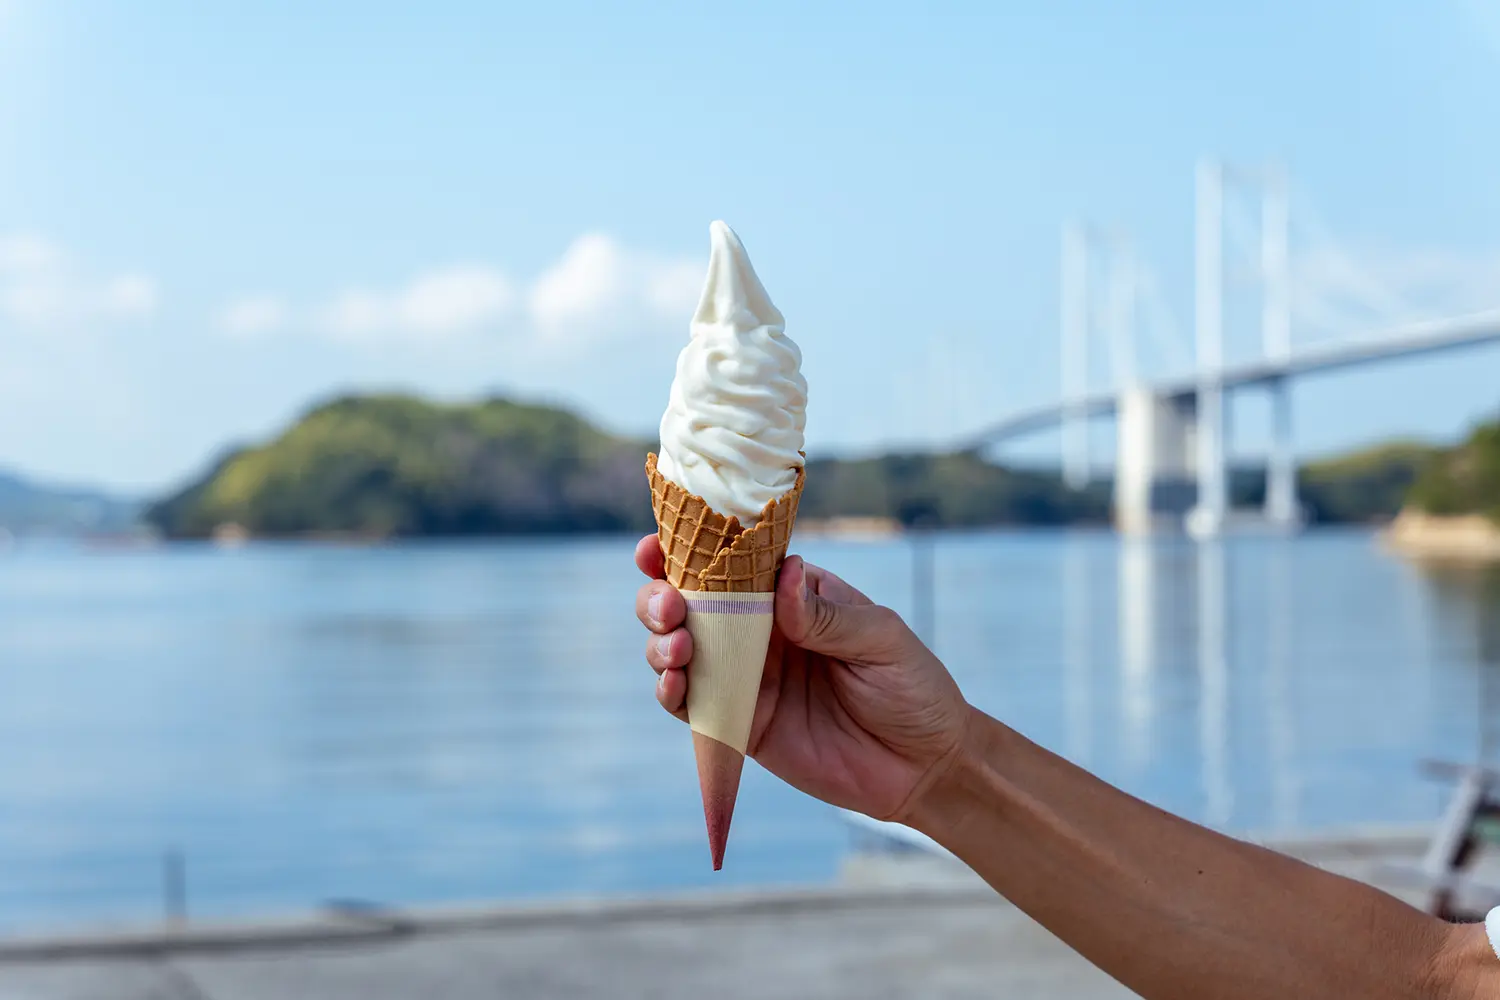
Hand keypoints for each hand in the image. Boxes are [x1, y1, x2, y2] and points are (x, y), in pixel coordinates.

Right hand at [634, 535, 970, 821]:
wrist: (924, 766)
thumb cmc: (912, 687)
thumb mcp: (880, 639)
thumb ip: (826, 614)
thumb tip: (784, 573)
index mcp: (792, 595)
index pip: (732, 562)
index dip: (687, 549)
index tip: (657, 546)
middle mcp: (760, 631)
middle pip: (689, 602)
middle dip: (661, 596)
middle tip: (670, 605)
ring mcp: (746, 677)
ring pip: (678, 649)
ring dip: (661, 642)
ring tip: (678, 648)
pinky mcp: (741, 725)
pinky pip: (691, 705)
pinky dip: (670, 692)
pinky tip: (674, 685)